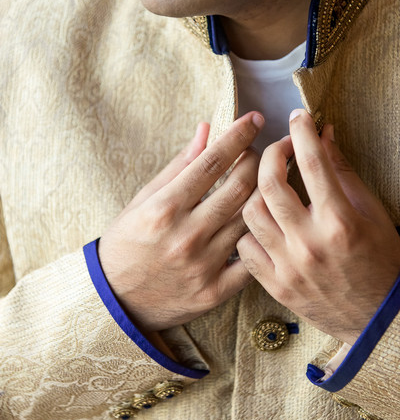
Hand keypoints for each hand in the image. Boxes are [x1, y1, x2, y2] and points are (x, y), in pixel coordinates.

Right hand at [99, 112, 263, 331]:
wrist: (115, 300)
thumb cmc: (127, 243)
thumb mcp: (143, 199)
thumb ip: (178, 166)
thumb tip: (206, 130)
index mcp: (164, 208)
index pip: (211, 162)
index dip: (237, 136)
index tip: (254, 119)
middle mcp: (185, 235)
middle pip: (239, 187)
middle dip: (257, 160)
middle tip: (260, 152)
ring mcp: (202, 266)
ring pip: (250, 219)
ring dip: (264, 193)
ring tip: (267, 180)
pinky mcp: (214, 291)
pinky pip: (251, 260)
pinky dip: (259, 237)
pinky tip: (262, 222)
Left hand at [237, 109, 399, 344]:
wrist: (378, 316)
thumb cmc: (380, 259)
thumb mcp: (371, 211)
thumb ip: (342, 172)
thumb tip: (323, 134)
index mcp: (340, 222)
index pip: (313, 162)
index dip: (302, 132)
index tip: (298, 117)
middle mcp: (310, 244)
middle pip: (269, 183)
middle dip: (269, 153)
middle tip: (279, 147)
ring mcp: (288, 267)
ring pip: (250, 213)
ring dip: (256, 189)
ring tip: (268, 183)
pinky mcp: (275, 285)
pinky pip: (245, 246)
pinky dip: (250, 228)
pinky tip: (263, 220)